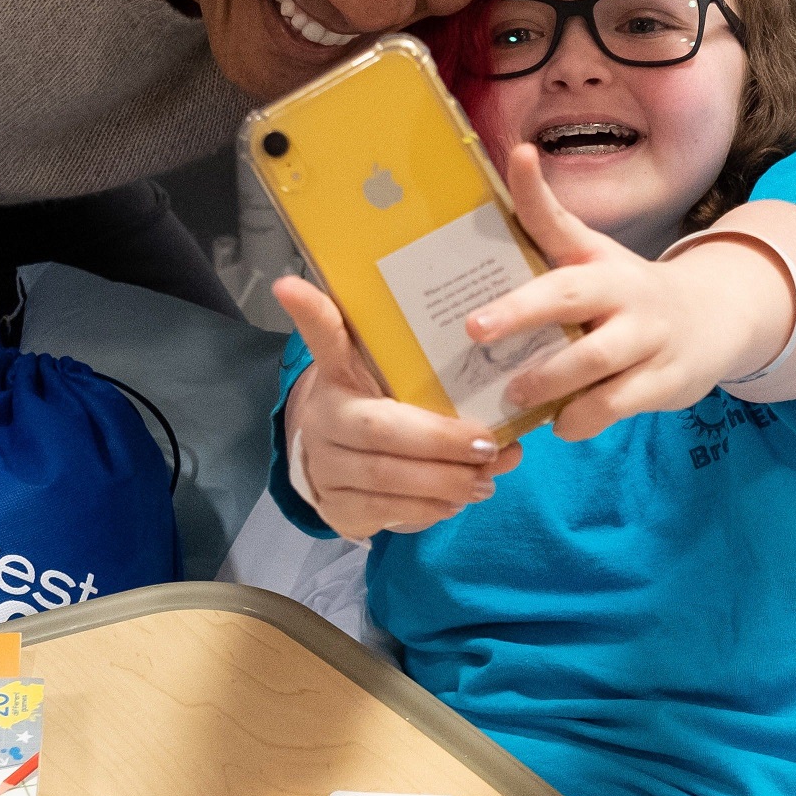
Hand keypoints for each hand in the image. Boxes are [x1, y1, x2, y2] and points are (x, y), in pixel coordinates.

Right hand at [275, 276, 519, 539]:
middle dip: (442, 440)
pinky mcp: (337, 509)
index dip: (312, 312)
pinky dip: (432, 508)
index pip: (324, 338)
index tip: (291, 284)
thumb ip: (442, 379)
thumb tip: (504, 419)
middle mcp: (324, 419)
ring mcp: (326, 468)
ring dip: (447, 481)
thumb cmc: (377, 409)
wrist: (333, 463)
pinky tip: (458, 500)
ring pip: (389, 477)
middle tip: (489, 444)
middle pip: (382, 428)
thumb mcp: (394, 380)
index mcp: (337, 375)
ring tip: (486, 478)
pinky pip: (389, 511)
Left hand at [463, 146, 792, 441]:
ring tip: (513, 393)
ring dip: (548, 381)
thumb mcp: (590, 258)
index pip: (561, 219)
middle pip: (571, 295)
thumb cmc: (626, 292)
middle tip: (475, 329)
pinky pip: (614, 404)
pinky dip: (581, 418)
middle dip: (520, 312)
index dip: (534, 190)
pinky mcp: (664, 381)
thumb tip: (509, 164)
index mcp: (597, 259)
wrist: (714, 319)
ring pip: (594, 360)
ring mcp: (648, 336)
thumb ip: (544, 227)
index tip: (519, 156)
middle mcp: (624, 290)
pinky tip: (561, 421)